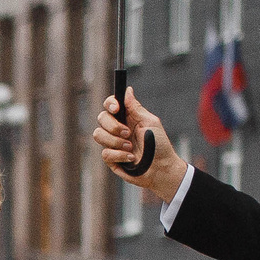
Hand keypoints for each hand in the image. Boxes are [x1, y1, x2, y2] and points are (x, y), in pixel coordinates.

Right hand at [94, 90, 187, 204]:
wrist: (161, 169)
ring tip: (131, 148)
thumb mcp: (150, 123)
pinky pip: (105, 153)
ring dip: (116, 141)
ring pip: (98, 135)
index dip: (110, 104)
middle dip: (114, 126)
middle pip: (101, 118)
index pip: (110, 105)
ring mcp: (112, 144)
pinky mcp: (111, 159)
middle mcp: (117, 129)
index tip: (116, 108)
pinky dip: (119, 155)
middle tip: (128, 133)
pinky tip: (131, 158)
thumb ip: (136, 108)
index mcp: (127, 117)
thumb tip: (128, 90)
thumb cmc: (160, 145)